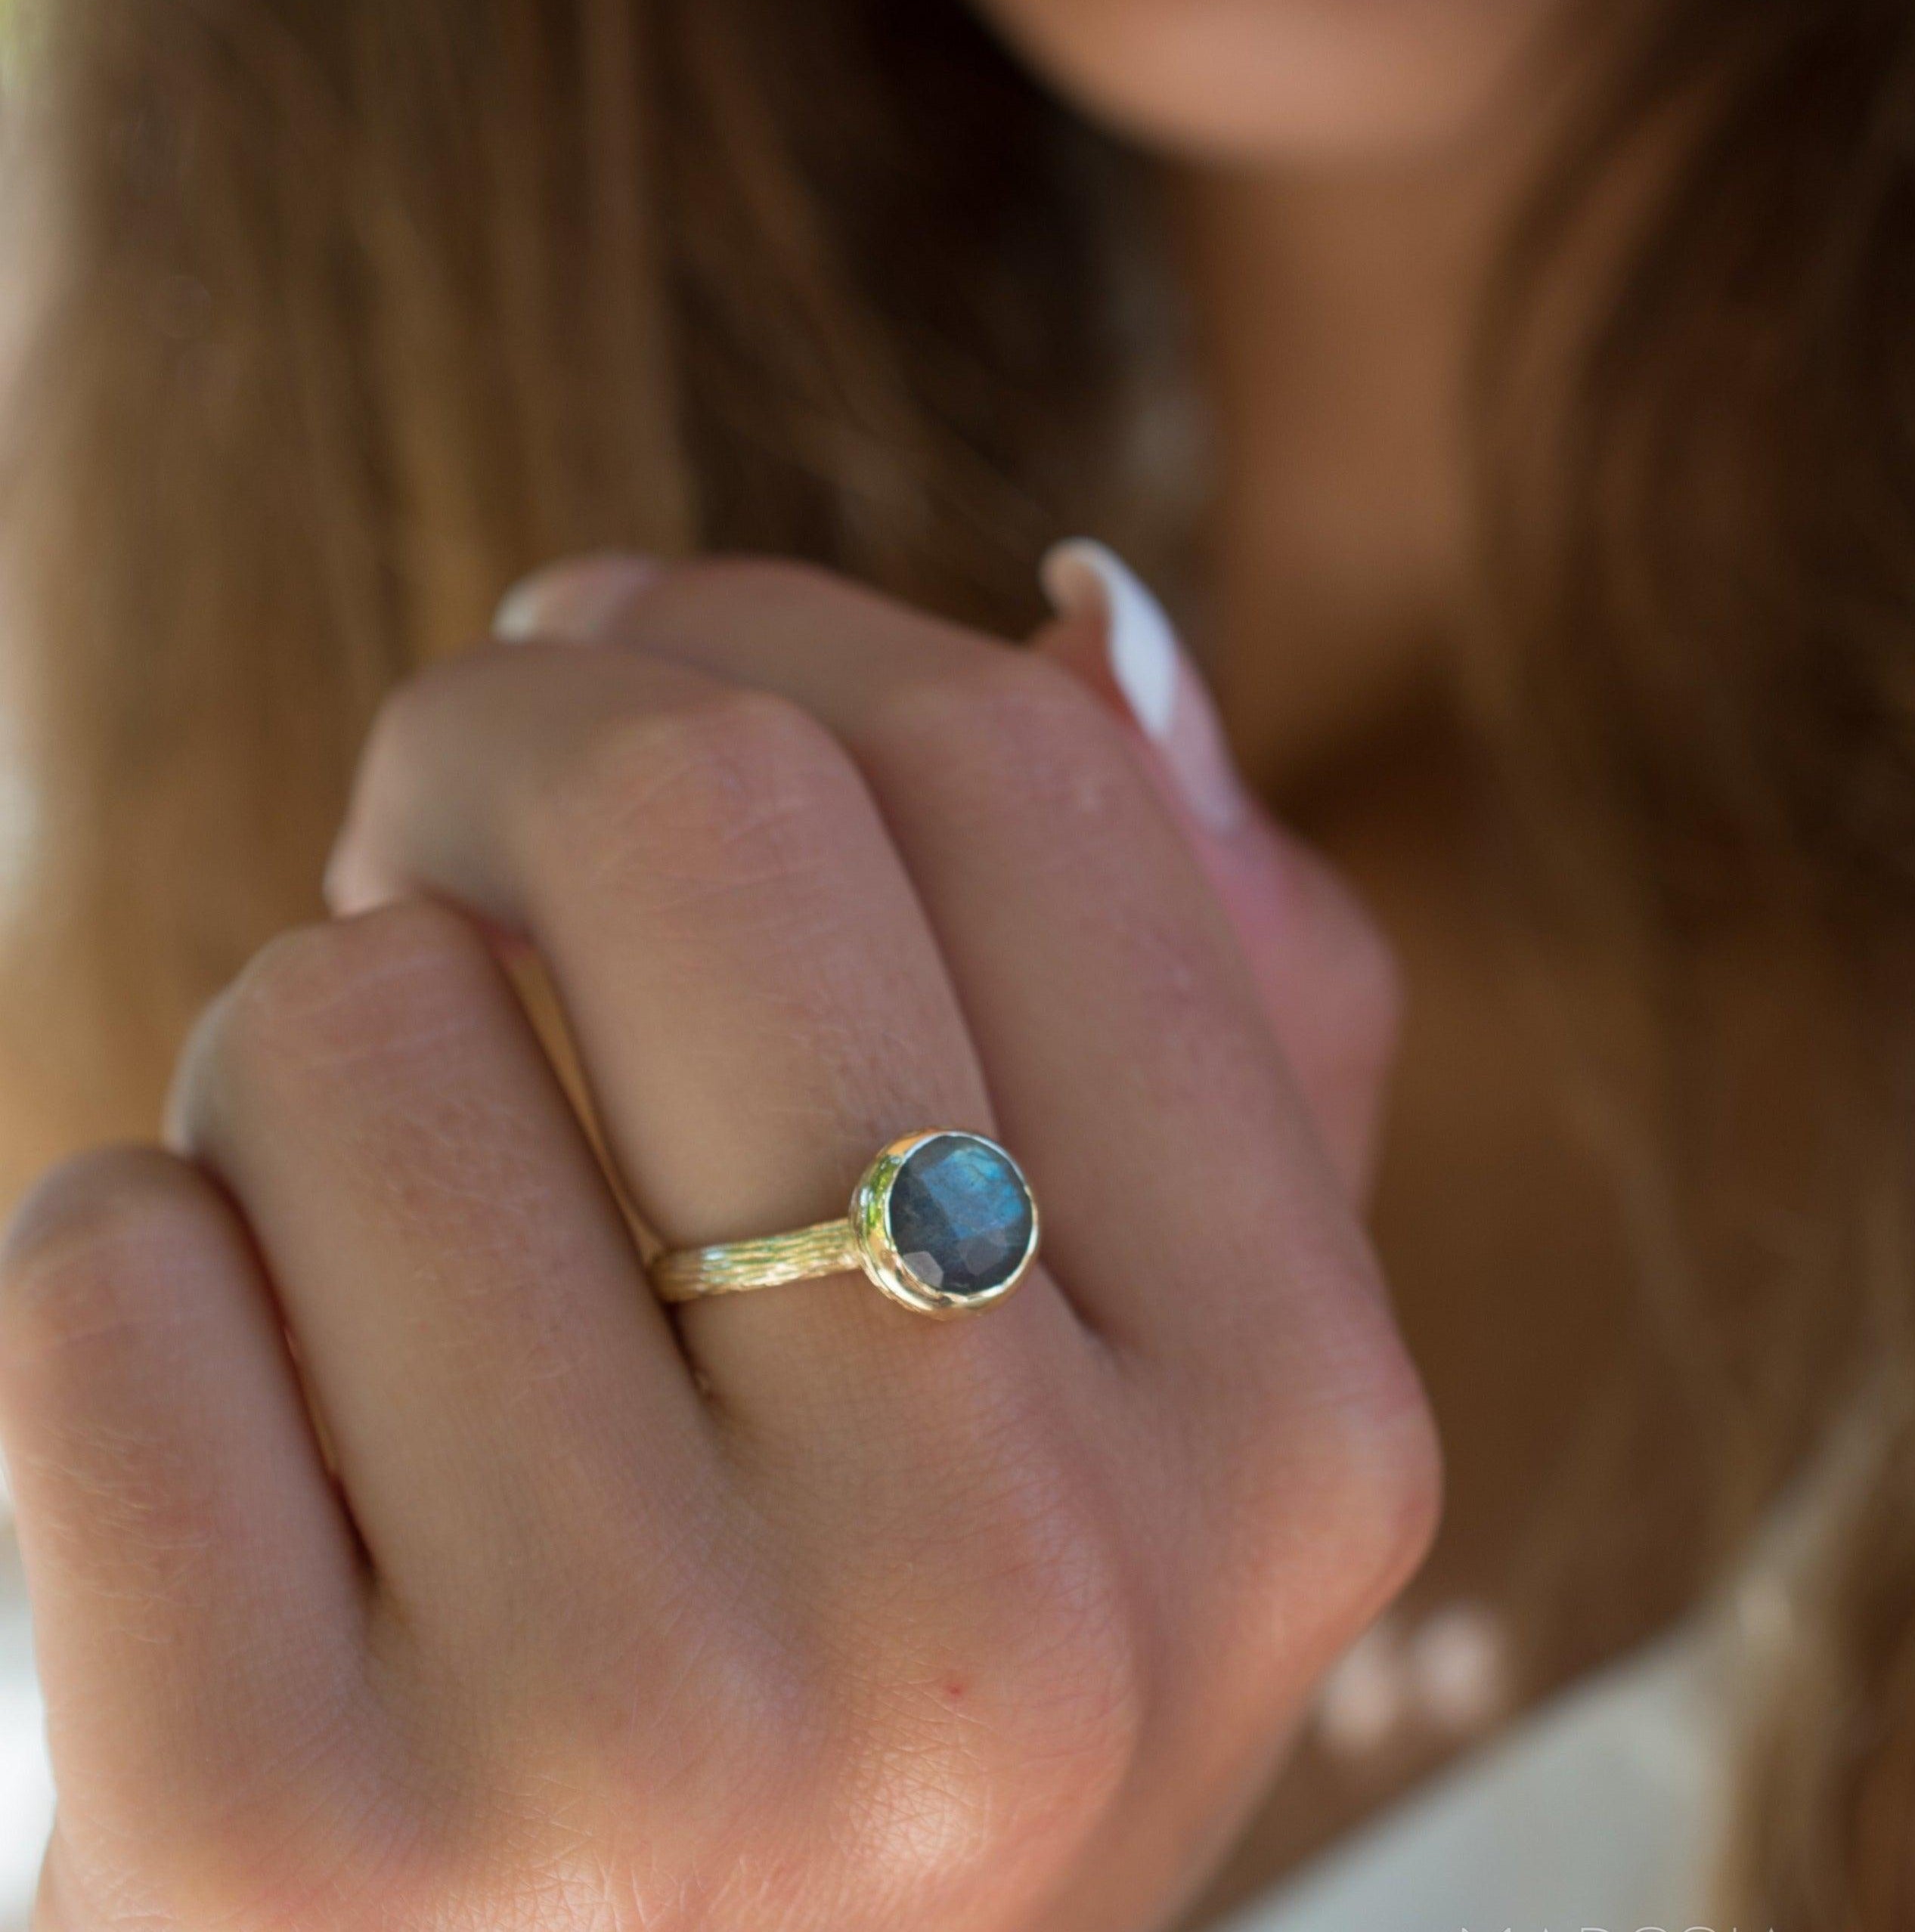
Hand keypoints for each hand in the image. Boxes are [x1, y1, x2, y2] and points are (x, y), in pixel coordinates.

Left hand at [0, 555, 1437, 1931]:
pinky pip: (111, 1276)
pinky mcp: (282, 1875)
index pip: (1014, 771)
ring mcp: (655, 1761)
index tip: (618, 655)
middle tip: (437, 851)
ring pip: (349, 1023)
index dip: (762, 626)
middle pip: (695, 805)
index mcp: (1286, 1436)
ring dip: (315, 1080)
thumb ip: (1182, 1013)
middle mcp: (1019, 1614)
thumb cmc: (856, 1688)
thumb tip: (1085, 618)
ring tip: (397, 1288)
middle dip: (500, 736)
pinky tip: (255, 1493)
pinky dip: (142, 1296)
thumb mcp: (1122, 1409)